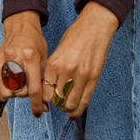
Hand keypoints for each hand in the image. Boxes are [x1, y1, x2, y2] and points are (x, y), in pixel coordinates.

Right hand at [0, 10, 47, 116]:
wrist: (21, 28)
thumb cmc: (35, 43)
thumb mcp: (45, 60)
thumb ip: (44, 82)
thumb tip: (44, 107)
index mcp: (30, 57)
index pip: (33, 89)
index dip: (37, 104)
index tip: (39, 111)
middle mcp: (14, 59)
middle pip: (18, 92)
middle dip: (26, 96)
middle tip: (29, 89)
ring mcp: (1, 61)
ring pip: (5, 92)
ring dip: (13, 95)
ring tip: (19, 87)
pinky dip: (0, 93)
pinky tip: (8, 90)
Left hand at [42, 1, 117, 118]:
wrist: (95, 26)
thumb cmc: (74, 37)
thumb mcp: (57, 51)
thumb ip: (53, 70)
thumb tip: (48, 90)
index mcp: (54, 63)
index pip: (45, 93)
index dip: (45, 100)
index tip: (46, 100)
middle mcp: (67, 70)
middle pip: (57, 100)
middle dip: (56, 105)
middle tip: (57, 103)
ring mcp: (81, 75)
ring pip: (71, 104)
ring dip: (66, 109)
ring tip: (66, 106)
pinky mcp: (94, 77)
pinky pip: (85, 100)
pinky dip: (78, 110)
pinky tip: (74, 113)